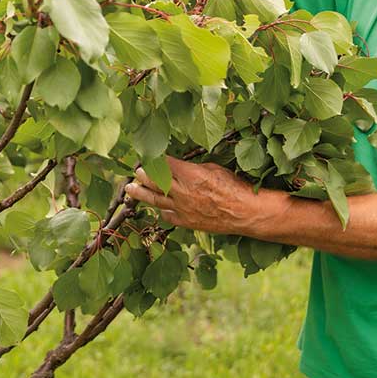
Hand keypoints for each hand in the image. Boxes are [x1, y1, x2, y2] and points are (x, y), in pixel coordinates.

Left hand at [124, 156, 288, 236]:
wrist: (245, 213)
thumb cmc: (235, 187)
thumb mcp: (214, 169)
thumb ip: (194, 168)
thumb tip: (182, 167)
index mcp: (190, 175)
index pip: (166, 164)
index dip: (156, 160)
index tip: (148, 155)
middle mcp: (183, 192)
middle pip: (155, 182)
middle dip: (143, 175)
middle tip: (135, 170)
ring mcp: (183, 209)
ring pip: (155, 200)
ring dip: (141, 193)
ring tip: (131, 188)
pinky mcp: (187, 222)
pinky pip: (168, 216)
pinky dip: (161, 211)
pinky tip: (156, 208)